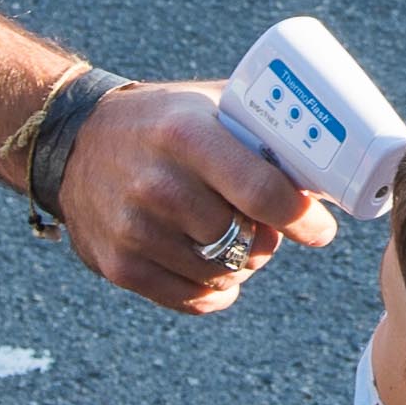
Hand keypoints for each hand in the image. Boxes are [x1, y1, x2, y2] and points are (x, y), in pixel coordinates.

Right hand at [52, 81, 334, 312]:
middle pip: (247, 240)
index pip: (261, 192)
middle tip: (268, 226)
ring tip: (234, 239)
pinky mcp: (119, 266)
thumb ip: (262, 130)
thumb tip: (333, 167)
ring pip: (224, 274)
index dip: (302, 219)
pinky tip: (215, 271)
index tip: (319, 229)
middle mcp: (158, 184)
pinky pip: (193, 299)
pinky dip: (215, 291)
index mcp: (186, 134)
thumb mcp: (207, 105)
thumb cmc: (161, 121)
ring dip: (242, 264)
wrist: (73, 144)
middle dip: (269, 239)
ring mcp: (135, 229)